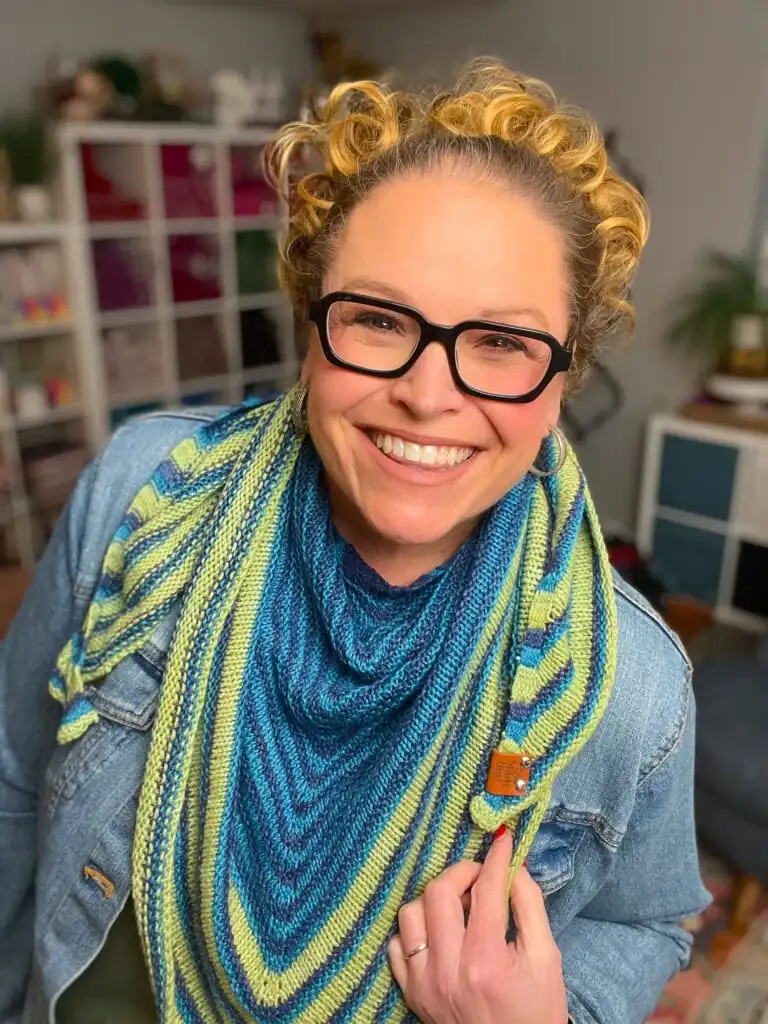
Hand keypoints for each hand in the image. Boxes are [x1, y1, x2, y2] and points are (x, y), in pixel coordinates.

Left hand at [388, 827, 568, 1023]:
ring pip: (410, 913)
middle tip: (480, 877)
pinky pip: (398, 945)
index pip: (485, 890)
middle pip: (438, 892)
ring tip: (459, 906)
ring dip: (435, 900)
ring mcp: (425, 984)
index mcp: (486, 960)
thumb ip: (530, 906)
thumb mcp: (547, 958)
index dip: (495, 858)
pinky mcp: (412, 994)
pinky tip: (439, 932)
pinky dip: (415, 931)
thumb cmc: (536, 1010)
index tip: (502, 839)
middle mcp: (448, 970)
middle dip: (461, 872)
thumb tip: (513, 866)